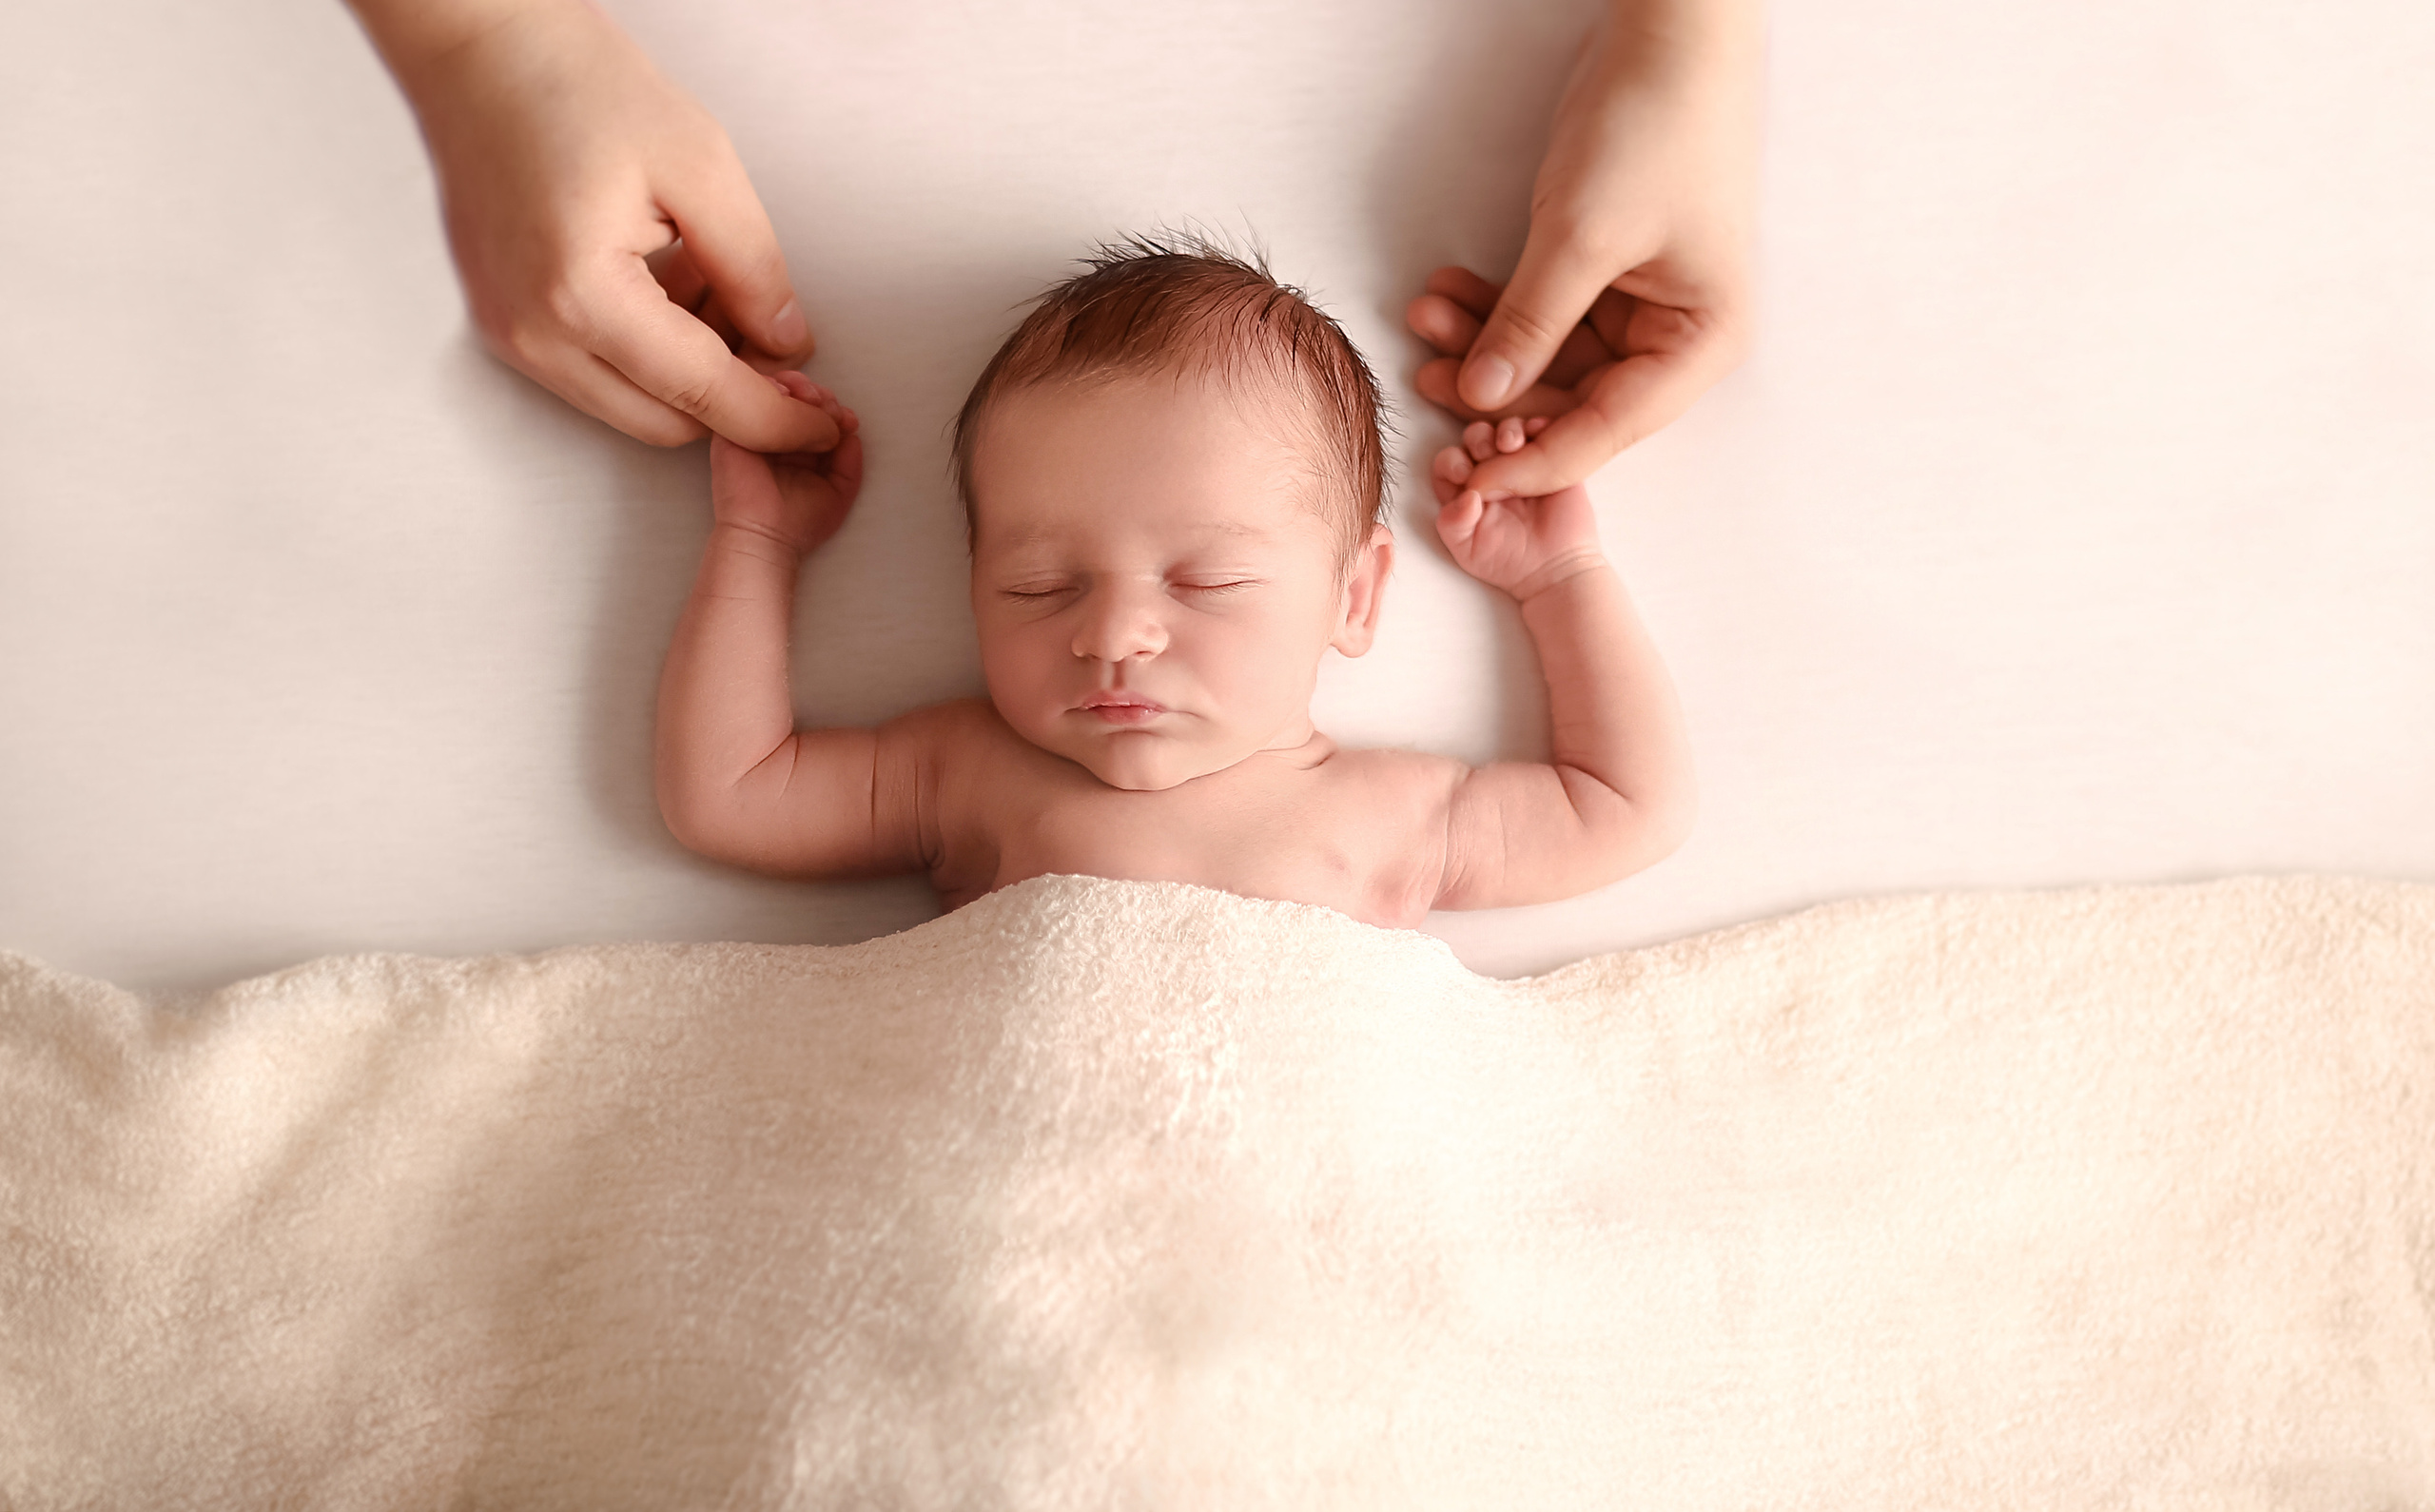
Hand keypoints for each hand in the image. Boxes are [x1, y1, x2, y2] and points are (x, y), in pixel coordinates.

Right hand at [393, 0, 838, 451]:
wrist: (482, 48)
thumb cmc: (570, 83)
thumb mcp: (700, 165)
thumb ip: (753, 268)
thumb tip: (787, 341)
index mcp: (580, 294)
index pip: (703, 395)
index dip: (775, 421)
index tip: (823, 425)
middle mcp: (532, 332)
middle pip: (666, 423)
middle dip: (732, 395)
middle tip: (774, 330)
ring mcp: (509, 331)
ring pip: (630, 406)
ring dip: (688, 373)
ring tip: (710, 279)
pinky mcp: (504, 321)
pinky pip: (593, 373)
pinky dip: (646, 353)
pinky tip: (667, 282)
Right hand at [709, 374, 862, 554]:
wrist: (765, 537)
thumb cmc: (799, 523)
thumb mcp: (840, 491)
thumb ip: (850, 463)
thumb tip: (854, 433)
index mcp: (801, 448)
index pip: (818, 415)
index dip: (835, 410)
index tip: (848, 421)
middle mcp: (778, 436)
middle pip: (800, 397)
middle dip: (821, 397)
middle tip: (831, 410)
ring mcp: (756, 429)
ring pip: (777, 390)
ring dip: (801, 388)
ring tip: (814, 402)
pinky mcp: (733, 428)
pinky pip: (750, 394)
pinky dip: (773, 387)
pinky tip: (791, 399)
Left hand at [1407, 0, 1758, 497]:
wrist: (1668, 34)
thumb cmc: (1655, 126)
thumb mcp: (1581, 236)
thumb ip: (1529, 325)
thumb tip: (1480, 397)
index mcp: (1701, 343)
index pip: (1605, 431)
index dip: (1532, 460)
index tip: (1469, 477)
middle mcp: (1678, 336)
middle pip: (1571, 398)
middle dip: (1495, 388)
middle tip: (1425, 376)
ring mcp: (1641, 305)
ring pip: (1546, 355)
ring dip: (1482, 341)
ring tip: (1422, 319)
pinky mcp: (1605, 273)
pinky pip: (1540, 312)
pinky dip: (1493, 306)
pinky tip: (1442, 294)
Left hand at [1430, 420, 1604, 600]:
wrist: (1556, 569)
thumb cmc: (1508, 563)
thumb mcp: (1468, 551)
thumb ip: (1452, 523)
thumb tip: (1465, 495)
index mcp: (1466, 490)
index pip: (1448, 461)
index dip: (1451, 461)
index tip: (1463, 474)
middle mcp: (1491, 472)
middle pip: (1476, 436)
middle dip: (1477, 439)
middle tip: (1487, 453)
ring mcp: (1522, 464)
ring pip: (1507, 429)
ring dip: (1506, 430)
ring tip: (1511, 445)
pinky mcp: (1551, 459)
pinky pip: (1543, 430)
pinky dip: (1538, 425)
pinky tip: (1535, 436)